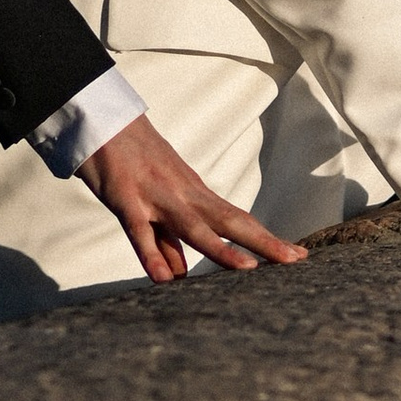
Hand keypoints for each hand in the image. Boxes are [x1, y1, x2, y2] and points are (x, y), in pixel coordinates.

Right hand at [80, 110, 308, 282]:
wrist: (103, 120)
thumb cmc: (131, 162)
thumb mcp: (155, 202)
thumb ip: (166, 240)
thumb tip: (180, 275)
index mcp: (194, 194)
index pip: (237, 220)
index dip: (265, 238)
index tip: (297, 255)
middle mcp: (183, 194)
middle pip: (228, 222)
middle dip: (262, 242)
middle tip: (295, 260)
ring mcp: (157, 196)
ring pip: (193, 227)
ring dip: (220, 249)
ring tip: (249, 269)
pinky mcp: (126, 199)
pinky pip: (141, 232)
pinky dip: (152, 255)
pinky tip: (166, 280)